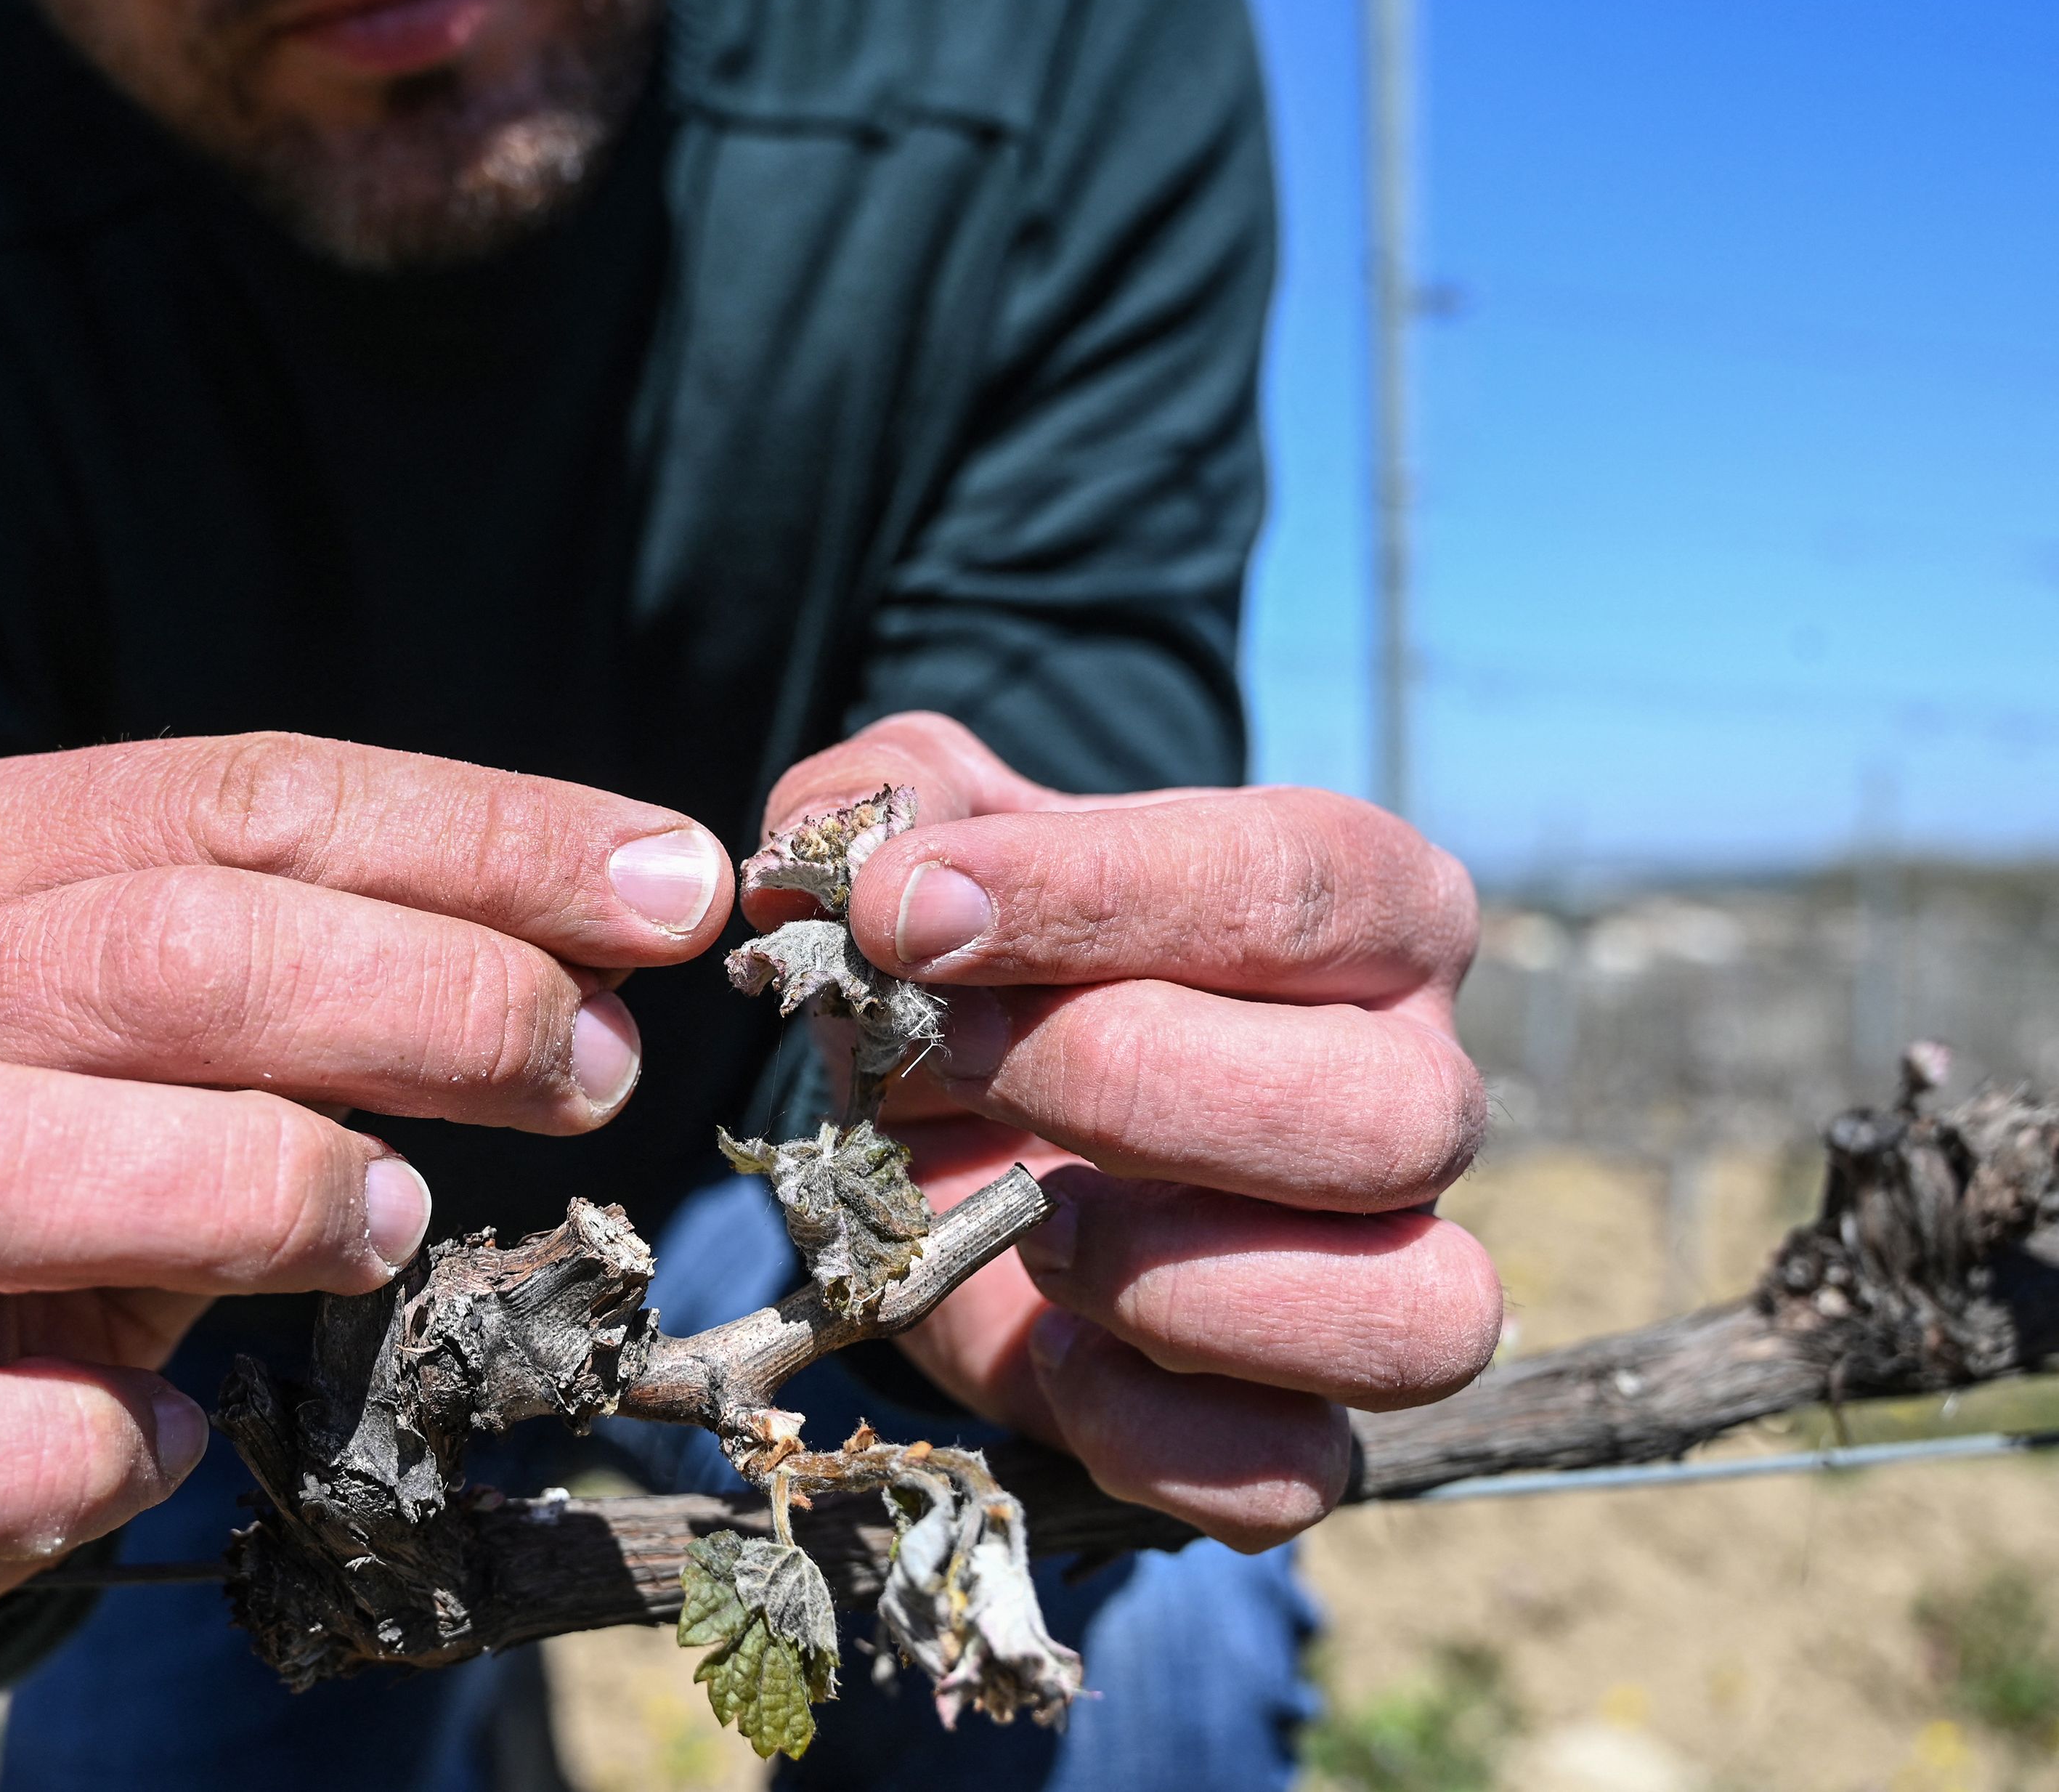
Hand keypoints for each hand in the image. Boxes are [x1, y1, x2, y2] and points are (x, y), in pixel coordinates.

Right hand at [0, 734, 733, 1638]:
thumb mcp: (220, 1030)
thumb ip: (376, 955)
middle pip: (153, 954)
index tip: (672, 890)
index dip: (482, 840)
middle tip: (593, 1067)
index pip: (245, 799)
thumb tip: (638, 908)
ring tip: (400, 1224)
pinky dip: (61, 1449)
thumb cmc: (90, 1170)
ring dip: (243, 1185)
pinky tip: (175, 1444)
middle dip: (420, 996)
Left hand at [756, 714, 1500, 1550]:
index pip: (1300, 887)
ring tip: (1029, 1217)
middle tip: (953, 1052)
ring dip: (1182, 1275)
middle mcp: (1414, 1088)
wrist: (944, 1129)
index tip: (908, 908)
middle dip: (1139, 1084)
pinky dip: (1148, 1430)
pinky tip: (1049, 1347)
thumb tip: (856, 853)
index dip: (1098, 895)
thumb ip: (880, 798)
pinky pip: (1292, 1473)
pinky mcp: (1300, 1428)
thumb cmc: (968, 965)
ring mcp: (1382, 1274)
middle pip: (1396, 1113)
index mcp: (1364, 909)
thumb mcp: (916, 843)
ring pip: (1414, 1315)